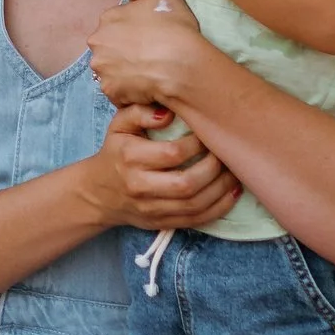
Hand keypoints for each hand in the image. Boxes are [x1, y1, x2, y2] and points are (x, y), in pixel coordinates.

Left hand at [86, 0, 203, 111]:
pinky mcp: (110, 91)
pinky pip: (117, 90)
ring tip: (147, 72)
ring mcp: (101, 69)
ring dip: (124, 71)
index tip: (149, 38)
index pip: (116, 25)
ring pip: (111, 69)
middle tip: (148, 56)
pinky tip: (145, 85)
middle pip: (109, 48)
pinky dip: (128, 90)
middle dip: (124, 52)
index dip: (134, 32)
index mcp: (107, 18)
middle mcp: (97, 43)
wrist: (182, 65)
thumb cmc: (174, 27)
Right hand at [96, 101, 243, 233]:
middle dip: (214, 168)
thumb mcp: (119, 125)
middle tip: (226, 153)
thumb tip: (169, 113)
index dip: (197, 144)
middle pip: (186, 184)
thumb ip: (141, 112)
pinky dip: (219, 208)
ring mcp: (151, 209)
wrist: (99, 192)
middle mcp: (140, 186)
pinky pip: (196, 220)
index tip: (208, 133)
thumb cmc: (116, 151)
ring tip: (235, 172)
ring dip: (222, 189)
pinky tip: (232, 193)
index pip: (172, 153)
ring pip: (194, 205)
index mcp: (130, 158)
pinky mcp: (162, 223)